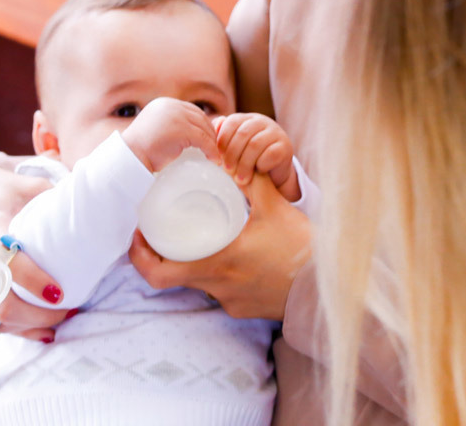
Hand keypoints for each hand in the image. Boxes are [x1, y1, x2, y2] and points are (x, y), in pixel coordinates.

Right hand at [0, 158, 68, 340]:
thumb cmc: (3, 189)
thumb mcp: (30, 186)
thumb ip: (56, 203)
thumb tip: (96, 215)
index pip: (7, 264)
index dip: (34, 282)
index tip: (59, 293)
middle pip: (0, 304)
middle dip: (38, 315)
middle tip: (69, 309)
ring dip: (31, 323)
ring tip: (64, 316)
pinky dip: (19, 328)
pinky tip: (44, 331)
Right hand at [121, 97, 218, 171]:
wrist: (130, 156)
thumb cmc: (141, 148)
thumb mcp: (157, 128)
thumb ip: (172, 124)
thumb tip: (191, 132)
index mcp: (165, 103)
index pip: (192, 111)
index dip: (203, 124)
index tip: (209, 137)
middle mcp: (172, 106)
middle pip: (200, 117)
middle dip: (210, 132)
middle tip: (215, 147)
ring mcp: (177, 116)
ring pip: (204, 129)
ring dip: (212, 143)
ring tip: (216, 155)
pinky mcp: (182, 130)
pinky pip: (203, 140)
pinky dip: (211, 150)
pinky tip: (213, 159)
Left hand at [129, 172, 312, 319]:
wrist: (328, 286)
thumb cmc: (300, 247)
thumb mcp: (273, 207)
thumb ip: (253, 180)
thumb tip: (234, 157)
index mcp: (217, 262)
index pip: (159, 272)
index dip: (140, 256)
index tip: (138, 234)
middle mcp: (218, 287)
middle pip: (172, 279)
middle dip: (162, 257)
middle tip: (157, 234)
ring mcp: (231, 302)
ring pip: (199, 283)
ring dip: (195, 263)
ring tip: (197, 238)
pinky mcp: (244, 309)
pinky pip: (222, 291)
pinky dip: (219, 274)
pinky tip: (230, 258)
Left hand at [215, 113, 298, 200]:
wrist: (273, 175)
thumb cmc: (249, 161)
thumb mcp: (234, 150)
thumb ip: (223, 140)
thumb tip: (210, 132)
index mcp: (247, 119)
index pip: (232, 122)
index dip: (222, 140)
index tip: (217, 157)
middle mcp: (262, 121)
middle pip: (242, 134)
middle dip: (232, 154)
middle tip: (227, 171)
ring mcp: (276, 133)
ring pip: (255, 145)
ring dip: (244, 164)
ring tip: (240, 179)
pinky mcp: (285, 146)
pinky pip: (269, 154)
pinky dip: (260, 165)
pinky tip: (257, 173)